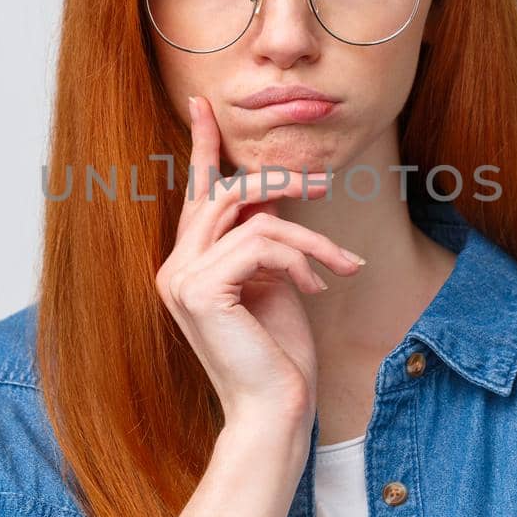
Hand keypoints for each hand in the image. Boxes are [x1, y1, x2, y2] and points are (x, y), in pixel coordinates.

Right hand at [154, 94, 365, 429]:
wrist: (275, 411)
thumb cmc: (278, 356)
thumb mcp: (274, 282)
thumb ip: (263, 239)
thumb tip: (275, 192)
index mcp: (187, 266)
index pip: (196, 196)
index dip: (202, 148)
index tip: (201, 105)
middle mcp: (174, 269)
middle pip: (224, 194)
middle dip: (279, 181)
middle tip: (325, 183)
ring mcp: (181, 279)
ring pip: (251, 216)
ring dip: (307, 235)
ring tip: (342, 262)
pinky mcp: (201, 290)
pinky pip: (261, 242)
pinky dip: (300, 258)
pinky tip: (318, 286)